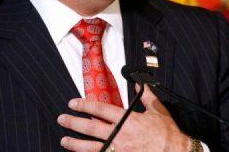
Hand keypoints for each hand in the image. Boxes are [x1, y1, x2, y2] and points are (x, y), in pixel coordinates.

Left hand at [57, 85, 190, 151]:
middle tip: (61, 119)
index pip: (100, 109)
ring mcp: (119, 150)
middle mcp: (120, 135)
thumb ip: (146, 96)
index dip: (84, 105)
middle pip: (91, 127)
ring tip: (64, 140)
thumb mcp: (158, 111)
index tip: (73, 103)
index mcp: (127, 120)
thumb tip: (140, 83)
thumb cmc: (168, 133)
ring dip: (75, 144)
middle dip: (73, 123)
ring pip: (92, 147)